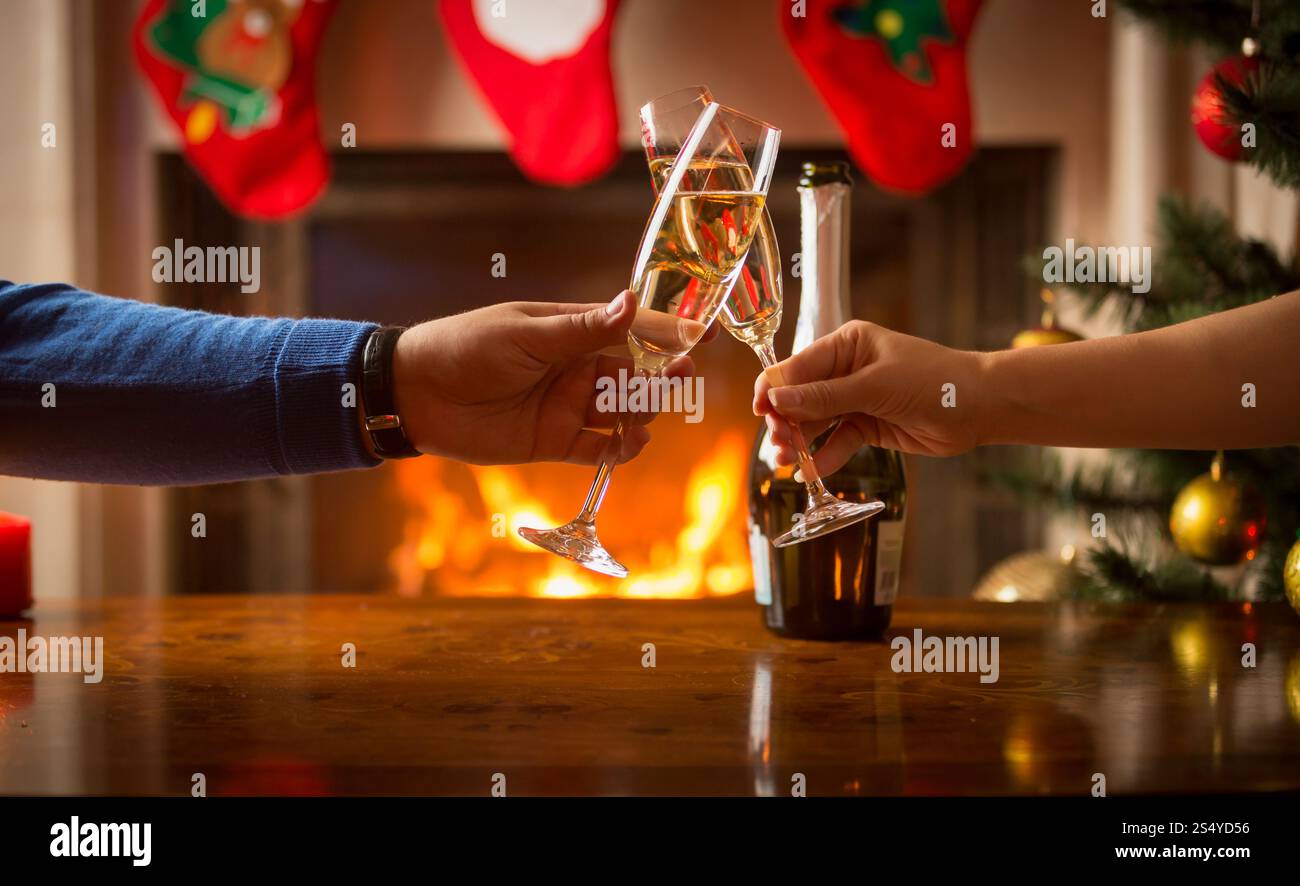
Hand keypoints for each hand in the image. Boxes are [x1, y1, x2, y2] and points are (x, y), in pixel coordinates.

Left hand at [390, 291, 706, 465]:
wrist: (418, 393)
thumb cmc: (468, 347)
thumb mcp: (527, 334)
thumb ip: (583, 328)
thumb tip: (630, 302)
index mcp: (574, 331)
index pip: (634, 329)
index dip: (672, 331)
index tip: (709, 333)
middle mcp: (578, 368)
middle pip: (637, 374)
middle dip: (663, 376)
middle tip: (680, 376)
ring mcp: (569, 406)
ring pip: (623, 412)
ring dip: (642, 412)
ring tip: (642, 412)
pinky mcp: (555, 441)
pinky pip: (599, 449)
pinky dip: (619, 449)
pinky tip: (630, 443)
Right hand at [752, 320, 985, 474]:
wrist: (979, 407)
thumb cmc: (932, 381)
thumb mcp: (874, 386)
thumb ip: (824, 396)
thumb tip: (777, 398)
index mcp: (846, 344)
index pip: (797, 366)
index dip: (775, 388)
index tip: (761, 413)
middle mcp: (847, 369)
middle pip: (802, 396)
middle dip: (786, 420)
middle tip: (778, 444)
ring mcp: (857, 398)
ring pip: (817, 421)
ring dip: (801, 441)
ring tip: (785, 462)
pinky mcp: (868, 425)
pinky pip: (838, 441)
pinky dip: (825, 456)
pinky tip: (810, 473)